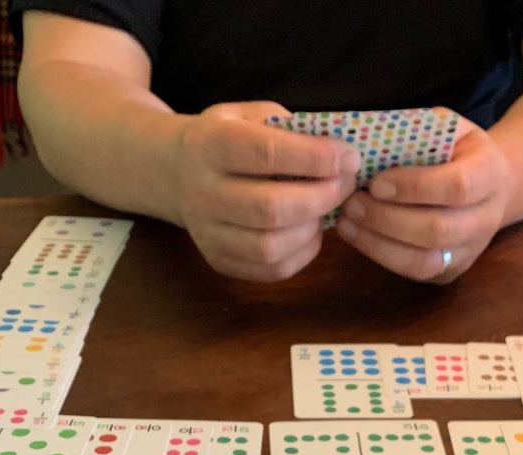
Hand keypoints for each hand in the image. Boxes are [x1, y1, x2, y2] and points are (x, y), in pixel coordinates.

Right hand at [170, 101, 359, 281]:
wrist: (174, 172)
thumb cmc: (225, 139)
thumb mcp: (248, 116)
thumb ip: (289, 130)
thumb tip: (340, 154)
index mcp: (210, 144)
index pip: (267, 154)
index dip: (315, 158)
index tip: (348, 158)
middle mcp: (203, 192)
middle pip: (270, 209)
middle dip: (320, 198)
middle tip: (345, 186)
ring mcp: (207, 233)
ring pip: (269, 247)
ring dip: (311, 230)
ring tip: (325, 210)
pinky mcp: (218, 261)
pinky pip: (269, 270)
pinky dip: (301, 254)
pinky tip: (309, 232)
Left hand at [334, 118, 514, 283]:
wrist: (490, 186)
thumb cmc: (457, 150)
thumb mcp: (445, 127)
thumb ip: (415, 134)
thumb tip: (365, 145)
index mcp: (490, 173)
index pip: (456, 186)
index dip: (414, 187)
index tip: (376, 183)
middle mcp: (486, 218)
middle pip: (437, 230)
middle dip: (388, 219)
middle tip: (352, 203)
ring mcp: (470, 251)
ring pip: (424, 261)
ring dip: (379, 243)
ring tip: (347, 222)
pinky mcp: (452, 271)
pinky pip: (415, 272)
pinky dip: (381, 255)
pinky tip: (358, 235)